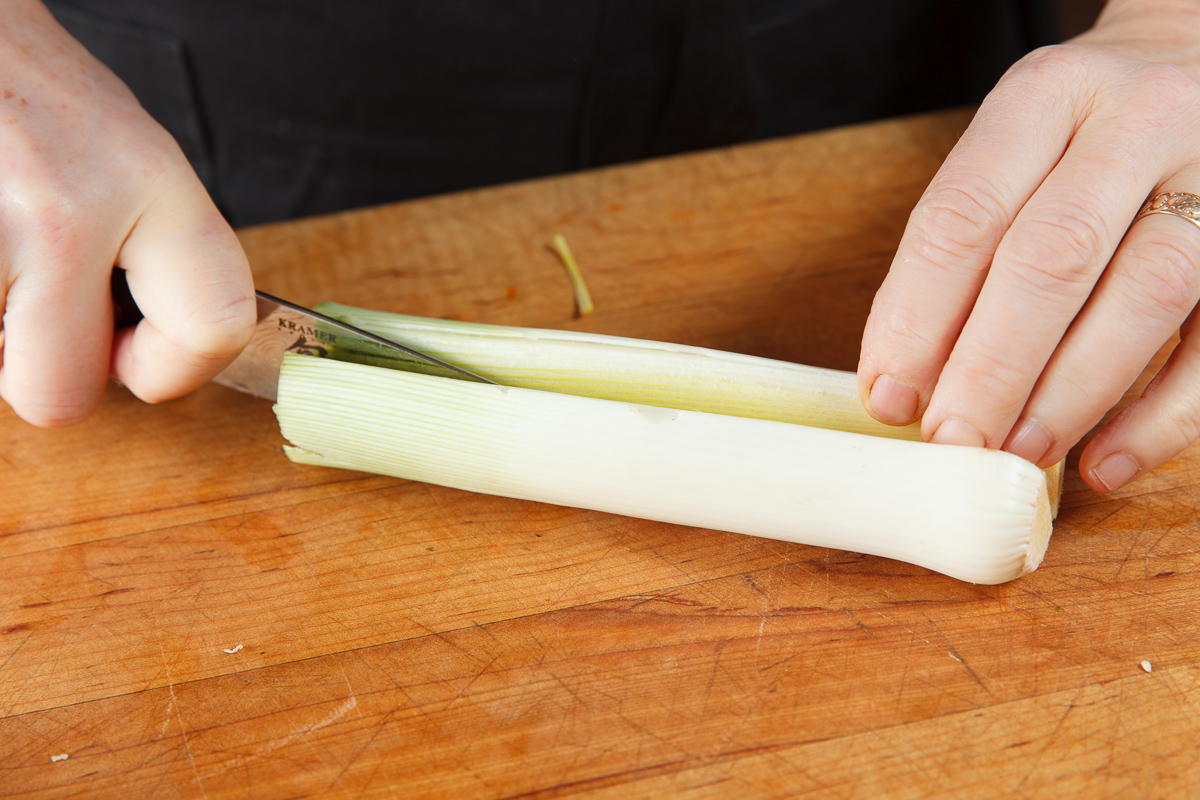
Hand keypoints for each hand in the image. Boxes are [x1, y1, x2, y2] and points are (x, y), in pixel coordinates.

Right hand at [0, 0, 253, 426]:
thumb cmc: (28, 87)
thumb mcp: (130, 157)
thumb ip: (159, 254)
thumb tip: (162, 354)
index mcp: (149, 181)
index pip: (214, 326)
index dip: (172, 371)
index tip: (138, 358)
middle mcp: (67, 206)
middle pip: (59, 395)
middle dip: (44, 370)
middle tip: (37, 310)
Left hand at [857, 0, 1199, 492]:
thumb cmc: (1089, 128)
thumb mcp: (1018, 145)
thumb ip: (969, 240)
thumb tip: (909, 379)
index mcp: (1046, 96)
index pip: (964, 216)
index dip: (916, 316)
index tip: (889, 397)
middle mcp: (1138, 121)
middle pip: (1051, 257)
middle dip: (990, 366)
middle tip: (950, 440)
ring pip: (1146, 293)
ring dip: (1071, 392)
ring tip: (1017, 452)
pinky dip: (1162, 415)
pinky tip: (1105, 461)